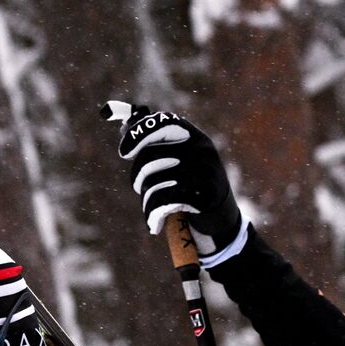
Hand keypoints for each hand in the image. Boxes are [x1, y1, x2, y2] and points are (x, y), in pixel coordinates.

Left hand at [112, 104, 245, 262]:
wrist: (220, 211)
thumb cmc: (190, 181)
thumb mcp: (178, 157)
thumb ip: (154, 142)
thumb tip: (124, 125)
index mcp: (193, 136)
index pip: (164, 123)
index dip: (139, 134)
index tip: (124, 153)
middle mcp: (202, 150)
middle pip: (151, 156)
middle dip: (137, 175)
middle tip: (138, 186)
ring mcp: (206, 173)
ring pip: (156, 183)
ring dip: (146, 200)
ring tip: (149, 207)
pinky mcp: (206, 197)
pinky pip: (166, 202)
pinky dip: (154, 214)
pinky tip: (154, 223)